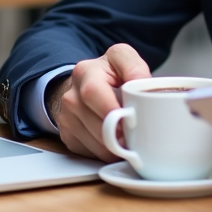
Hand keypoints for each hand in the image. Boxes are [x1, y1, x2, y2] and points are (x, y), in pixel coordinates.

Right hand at [48, 44, 150, 160]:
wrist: (85, 83)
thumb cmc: (109, 73)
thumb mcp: (124, 59)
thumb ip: (136, 70)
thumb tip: (145, 91)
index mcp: (86, 72)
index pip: (93, 92)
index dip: (112, 111)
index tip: (130, 120)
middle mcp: (71, 94)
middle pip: (96, 123)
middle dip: (119, 135)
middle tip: (135, 138)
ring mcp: (66, 116)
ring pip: (94, 143)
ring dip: (115, 147)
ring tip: (130, 140)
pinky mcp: (66, 134)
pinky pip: (88, 151)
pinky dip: (106, 152)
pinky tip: (114, 142)